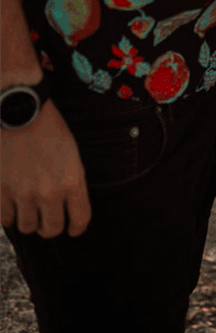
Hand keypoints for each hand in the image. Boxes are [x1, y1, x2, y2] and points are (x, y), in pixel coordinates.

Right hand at [0, 100, 90, 237]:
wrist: (20, 112)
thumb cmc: (47, 129)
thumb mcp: (71, 154)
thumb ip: (71, 181)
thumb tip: (67, 204)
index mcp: (73, 181)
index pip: (80, 219)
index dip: (76, 228)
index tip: (73, 229)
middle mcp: (49, 191)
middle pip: (51, 229)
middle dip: (50, 227)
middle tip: (47, 221)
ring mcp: (23, 193)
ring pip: (26, 227)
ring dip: (27, 221)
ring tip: (27, 209)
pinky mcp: (0, 191)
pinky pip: (4, 218)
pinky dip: (7, 215)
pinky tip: (10, 204)